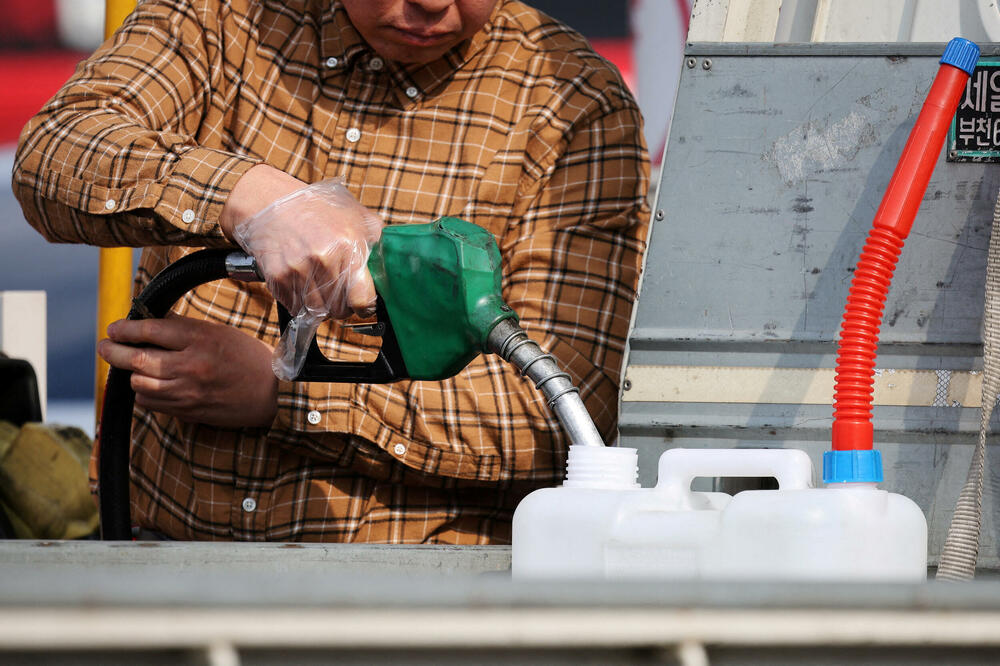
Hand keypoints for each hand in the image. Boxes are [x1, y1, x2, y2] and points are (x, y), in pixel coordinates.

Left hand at [97, 315, 277, 427]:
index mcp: (200, 339)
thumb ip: (184, 328)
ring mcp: (188, 390)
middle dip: (112, 351)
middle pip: (136, 358)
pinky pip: (150, 403)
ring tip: (128, 365)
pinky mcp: (187, 410)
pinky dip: (142, 393)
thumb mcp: (219, 332)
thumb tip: (150, 320)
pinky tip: (148, 386)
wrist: (273, 392)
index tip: (114, 328)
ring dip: (129, 373)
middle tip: (105, 346)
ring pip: (139, 383)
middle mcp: (190, 365)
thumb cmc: (248, 358)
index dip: (125, 329)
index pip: (150, 330)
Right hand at [220, 165, 382, 318]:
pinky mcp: (277, 277)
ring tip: (322, 288)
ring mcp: (298, 270)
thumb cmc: (319, 208)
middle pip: (340, 310)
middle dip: (344, 306)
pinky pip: (295, 307)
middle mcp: (323, 260)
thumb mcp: (357, 216)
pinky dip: (302, 303)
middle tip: (341, 293)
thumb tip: (395, 265)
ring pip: (318, 312)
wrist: (272, 202)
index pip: (363, 299)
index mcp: (349, 246)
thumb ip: (378, 241)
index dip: (366, 306)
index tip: (364, 304)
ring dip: (323, 307)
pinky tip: (304, 285)